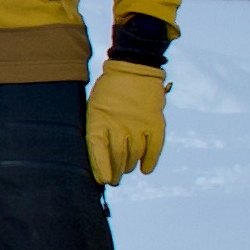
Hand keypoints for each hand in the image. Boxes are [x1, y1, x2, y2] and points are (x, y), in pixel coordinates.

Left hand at [86, 59, 166, 183]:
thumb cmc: (108, 91)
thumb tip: (98, 155)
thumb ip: (96, 128)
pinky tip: (145, 169)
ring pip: (134, 155)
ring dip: (129, 166)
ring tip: (125, 170)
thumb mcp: (94, 106)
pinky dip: (150, 161)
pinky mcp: (155, 123)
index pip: (97, 149)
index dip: (100, 167)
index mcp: (99, 119)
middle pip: (117, 156)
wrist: (133, 69)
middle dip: (114, 171)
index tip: (102, 181)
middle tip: (113, 180)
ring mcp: (139, 125)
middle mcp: (120, 125)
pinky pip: (154, 148)